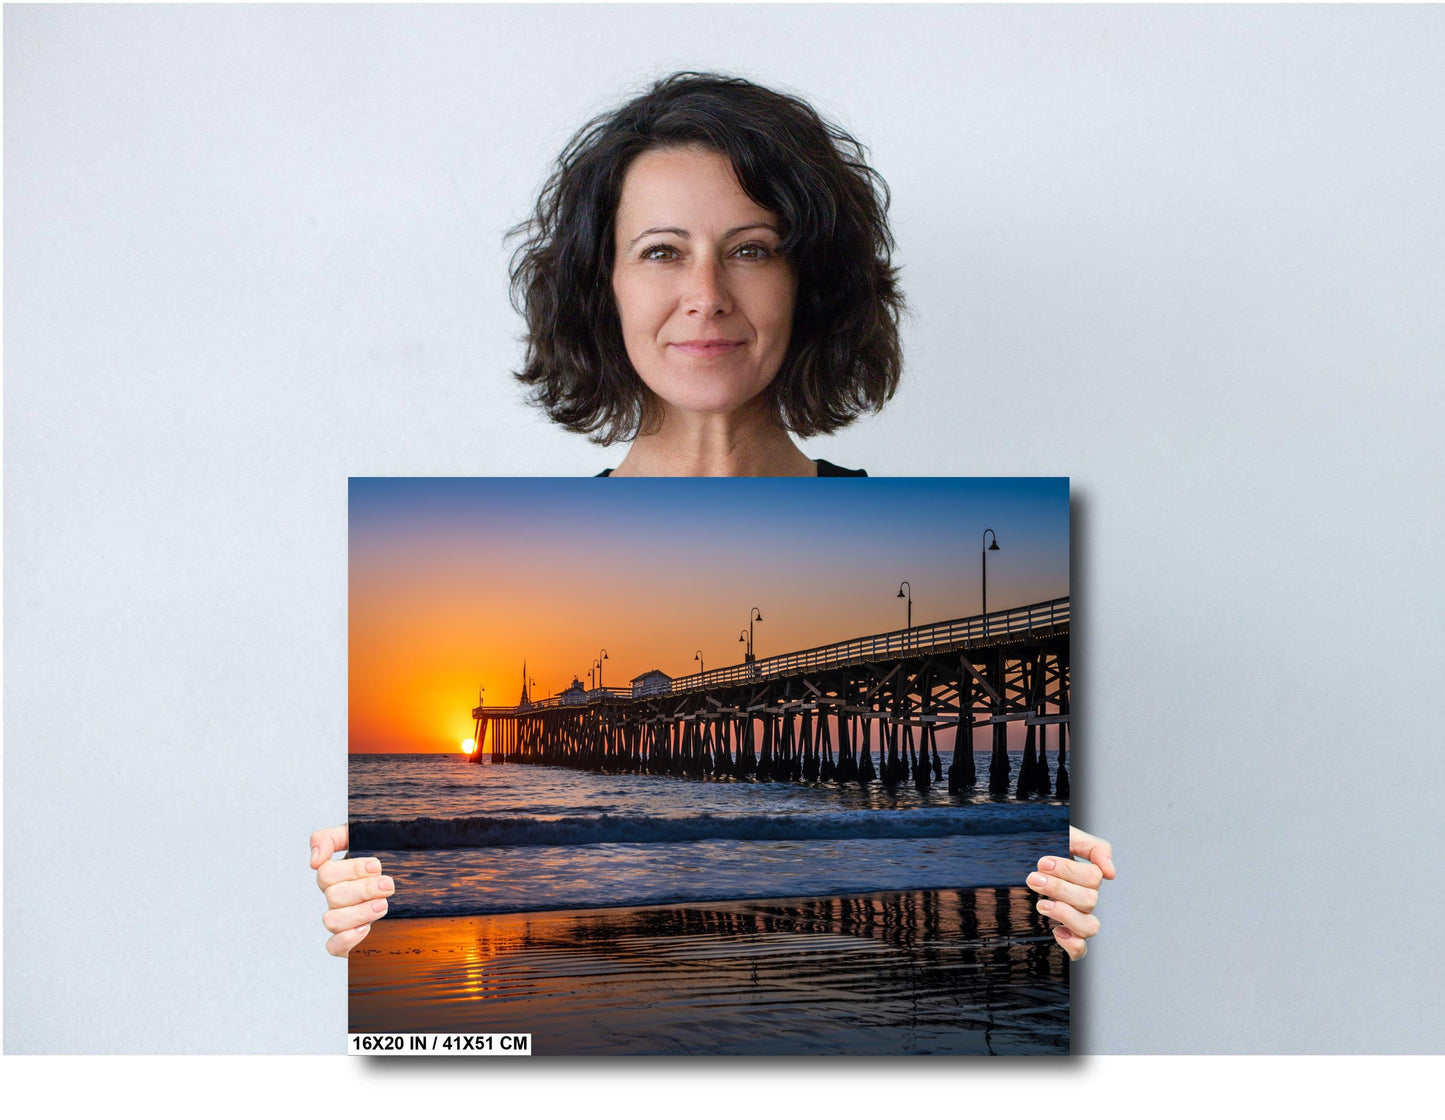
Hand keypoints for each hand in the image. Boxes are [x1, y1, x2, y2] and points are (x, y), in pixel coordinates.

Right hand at [310, 825, 393, 957]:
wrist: (416, 880)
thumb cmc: (387, 855)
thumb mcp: (364, 836)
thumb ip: (331, 838)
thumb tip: (314, 860)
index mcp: (337, 875)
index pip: (326, 874)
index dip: (351, 870)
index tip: (377, 866)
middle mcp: (336, 898)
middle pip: (333, 896)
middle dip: (363, 890)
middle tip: (388, 886)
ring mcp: (342, 919)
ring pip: (331, 921)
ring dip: (359, 913)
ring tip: (383, 905)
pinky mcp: (350, 941)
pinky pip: (333, 947)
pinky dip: (347, 939)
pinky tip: (366, 928)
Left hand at [1027, 826, 1114, 960]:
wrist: (1011, 858)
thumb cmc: (1041, 847)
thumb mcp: (1066, 836)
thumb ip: (1094, 847)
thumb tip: (1111, 874)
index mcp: (1086, 876)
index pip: (1093, 878)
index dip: (1068, 870)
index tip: (1042, 862)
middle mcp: (1084, 899)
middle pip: (1089, 901)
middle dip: (1058, 888)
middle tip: (1033, 878)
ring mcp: (1075, 918)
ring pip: (1089, 927)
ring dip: (1065, 914)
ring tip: (1041, 904)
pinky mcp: (1064, 936)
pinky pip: (1080, 950)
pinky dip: (1072, 944)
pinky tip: (1056, 931)